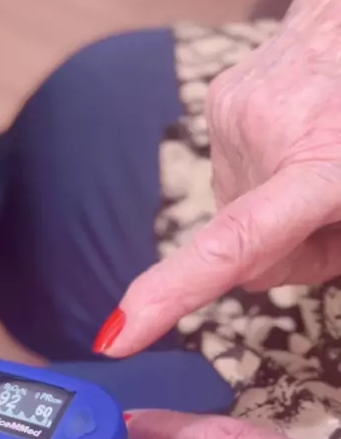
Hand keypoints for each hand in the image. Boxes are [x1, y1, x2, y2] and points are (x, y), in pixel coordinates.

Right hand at [94, 0, 340, 357]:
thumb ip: (329, 249)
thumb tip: (271, 270)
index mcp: (319, 167)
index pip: (232, 246)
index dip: (169, 294)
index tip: (118, 335)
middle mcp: (262, 141)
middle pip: (244, 253)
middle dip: (283, 250)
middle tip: (328, 211)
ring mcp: (232, 117)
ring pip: (234, 213)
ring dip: (271, 208)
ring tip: (314, 162)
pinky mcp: (219, 103)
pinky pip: (229, 175)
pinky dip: (259, 175)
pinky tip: (292, 141)